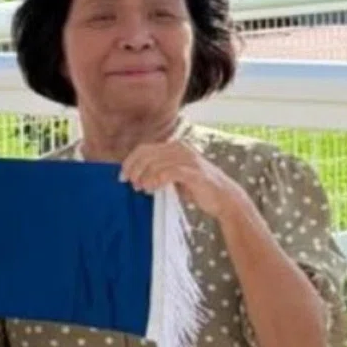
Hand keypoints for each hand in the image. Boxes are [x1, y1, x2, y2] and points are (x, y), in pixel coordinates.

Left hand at [119, 139, 248, 219]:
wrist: (224, 198)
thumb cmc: (196, 188)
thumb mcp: (173, 176)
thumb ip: (157, 171)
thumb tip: (132, 175)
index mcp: (175, 147)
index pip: (144, 148)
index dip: (130, 161)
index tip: (122, 176)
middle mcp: (181, 149)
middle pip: (146, 154)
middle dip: (134, 169)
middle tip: (131, 184)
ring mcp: (189, 159)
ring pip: (155, 163)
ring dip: (144, 177)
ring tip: (141, 188)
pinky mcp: (194, 172)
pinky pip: (168, 172)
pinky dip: (156, 180)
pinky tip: (152, 189)